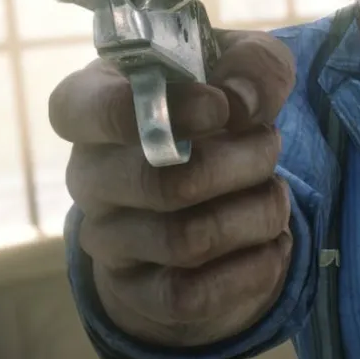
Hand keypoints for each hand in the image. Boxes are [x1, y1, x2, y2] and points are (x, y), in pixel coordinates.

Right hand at [49, 30, 297, 346]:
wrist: (208, 196)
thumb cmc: (214, 114)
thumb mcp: (240, 69)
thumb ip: (251, 64)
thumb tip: (243, 100)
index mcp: (91, 106)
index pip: (83, 109)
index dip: (159, 110)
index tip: (220, 106)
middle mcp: (87, 175)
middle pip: (160, 183)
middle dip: (240, 163)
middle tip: (270, 145)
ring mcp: (105, 239)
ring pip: (187, 241)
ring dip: (255, 213)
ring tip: (275, 192)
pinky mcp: (137, 292)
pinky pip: (194, 294)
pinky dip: (253, 267)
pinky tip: (274, 242)